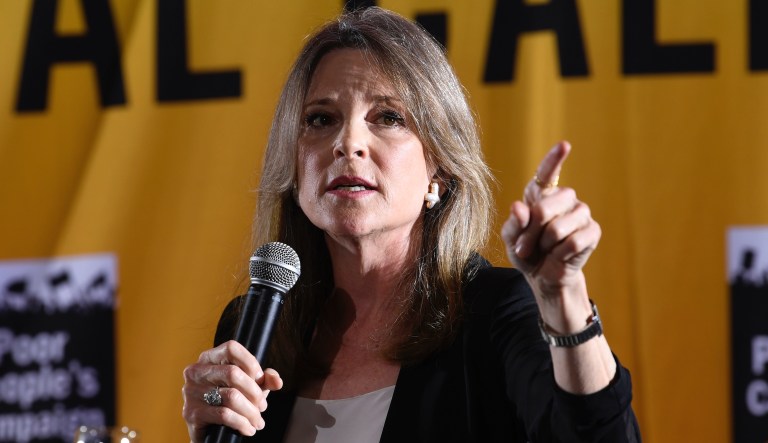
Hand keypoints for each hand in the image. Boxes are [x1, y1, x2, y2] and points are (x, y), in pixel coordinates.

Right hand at [182, 340, 282, 441]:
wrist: (209, 430)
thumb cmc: (230, 402)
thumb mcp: (250, 387)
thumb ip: (265, 380)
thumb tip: (277, 381)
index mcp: (208, 358)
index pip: (231, 348)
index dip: (250, 362)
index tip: (260, 379)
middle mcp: (196, 372)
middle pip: (233, 373)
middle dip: (254, 392)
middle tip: (263, 405)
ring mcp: (191, 392)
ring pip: (231, 396)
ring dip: (251, 411)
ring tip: (258, 420)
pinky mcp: (192, 413)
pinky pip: (224, 415)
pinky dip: (242, 423)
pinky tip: (249, 429)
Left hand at [501, 141, 600, 310]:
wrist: (543, 277)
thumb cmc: (527, 252)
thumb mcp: (512, 239)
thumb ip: (513, 224)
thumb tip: (519, 207)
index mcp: (541, 195)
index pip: (547, 174)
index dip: (554, 160)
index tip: (564, 145)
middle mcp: (564, 199)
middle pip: (546, 207)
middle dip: (532, 231)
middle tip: (526, 245)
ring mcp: (581, 213)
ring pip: (559, 226)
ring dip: (546, 244)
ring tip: (544, 250)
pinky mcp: (593, 231)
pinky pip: (574, 241)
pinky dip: (561, 253)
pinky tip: (560, 255)